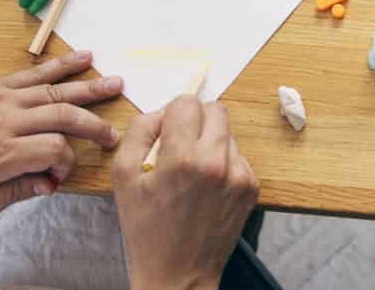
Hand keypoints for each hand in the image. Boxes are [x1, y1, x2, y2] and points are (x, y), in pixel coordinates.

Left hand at [0, 50, 121, 220]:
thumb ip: (13, 193)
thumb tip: (48, 184)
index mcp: (0, 154)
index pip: (54, 149)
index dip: (66, 163)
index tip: (58, 175)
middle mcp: (6, 122)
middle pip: (62, 114)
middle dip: (93, 124)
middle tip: (114, 133)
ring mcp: (2, 99)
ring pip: (54, 89)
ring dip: (88, 87)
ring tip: (116, 83)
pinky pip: (34, 73)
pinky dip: (60, 65)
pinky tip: (84, 58)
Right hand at [113, 96, 258, 289]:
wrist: (178, 275)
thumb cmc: (146, 230)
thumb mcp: (122, 178)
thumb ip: (138, 132)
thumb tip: (160, 112)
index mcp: (182, 159)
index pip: (187, 102)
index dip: (172, 113)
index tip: (166, 132)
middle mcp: (216, 163)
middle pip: (215, 109)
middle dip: (196, 120)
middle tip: (180, 145)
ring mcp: (239, 175)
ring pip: (228, 132)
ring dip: (210, 141)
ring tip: (192, 171)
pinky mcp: (252, 187)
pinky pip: (238, 155)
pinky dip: (223, 161)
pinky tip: (207, 185)